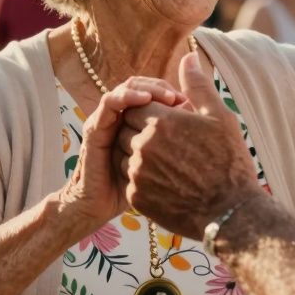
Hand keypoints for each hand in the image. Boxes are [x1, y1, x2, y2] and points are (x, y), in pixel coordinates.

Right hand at [54, 79, 184, 233]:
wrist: (100, 207)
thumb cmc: (133, 190)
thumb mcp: (163, 166)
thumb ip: (178, 144)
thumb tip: (199, 127)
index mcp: (139, 122)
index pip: (156, 94)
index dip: (173, 94)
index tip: (192, 104)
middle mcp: (123, 117)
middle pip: (142, 88)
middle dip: (161, 88)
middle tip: (180, 97)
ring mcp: (108, 121)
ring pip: (126, 90)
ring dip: (147, 89)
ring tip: (166, 97)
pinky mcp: (96, 128)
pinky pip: (109, 104)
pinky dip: (126, 97)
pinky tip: (143, 100)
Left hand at [118, 53, 265, 238]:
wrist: (231, 212)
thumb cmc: (229, 161)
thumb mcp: (218, 117)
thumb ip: (197, 85)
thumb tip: (189, 56)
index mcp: (161, 122)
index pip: (135, 107)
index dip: (148, 112)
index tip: (165, 122)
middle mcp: (144, 147)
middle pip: (126, 130)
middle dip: (140, 132)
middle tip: (167, 144)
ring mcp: (138, 174)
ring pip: (123, 155)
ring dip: (137, 155)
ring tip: (165, 163)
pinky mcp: (137, 197)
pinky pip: (128, 180)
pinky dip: (140, 178)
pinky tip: (164, 181)